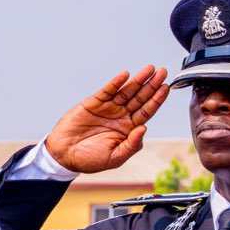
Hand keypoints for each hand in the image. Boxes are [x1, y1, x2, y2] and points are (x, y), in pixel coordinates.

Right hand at [43, 66, 172, 173]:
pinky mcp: (93, 103)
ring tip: (149, 69)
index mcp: (128, 129)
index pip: (147, 111)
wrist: (63, 155)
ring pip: (126, 91)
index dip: (157, 100)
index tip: (166, 88)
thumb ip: (131, 145)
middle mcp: (120, 116)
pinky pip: (107, 91)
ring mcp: (108, 108)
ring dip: (138, 80)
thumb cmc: (88, 160)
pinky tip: (125, 75)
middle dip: (152, 85)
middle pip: (140, 98)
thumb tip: (144, 129)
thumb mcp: (114, 158)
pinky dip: (115, 83)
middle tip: (162, 72)